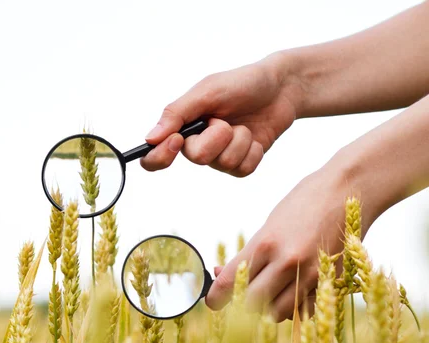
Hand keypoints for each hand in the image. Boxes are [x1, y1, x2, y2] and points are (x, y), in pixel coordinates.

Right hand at [141, 53, 301, 176]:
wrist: (282, 87)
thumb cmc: (241, 83)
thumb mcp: (206, 92)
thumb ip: (177, 114)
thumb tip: (150, 139)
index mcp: (184, 126)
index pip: (155, 155)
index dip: (160, 156)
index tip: (176, 141)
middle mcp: (199, 143)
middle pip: (196, 158)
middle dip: (215, 137)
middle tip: (224, 120)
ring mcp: (221, 154)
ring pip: (224, 163)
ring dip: (239, 140)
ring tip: (243, 124)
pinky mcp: (242, 161)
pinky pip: (243, 169)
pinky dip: (252, 151)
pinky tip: (255, 137)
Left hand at [205, 162, 373, 321]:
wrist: (349, 188)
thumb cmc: (303, 203)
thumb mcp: (269, 225)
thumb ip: (248, 254)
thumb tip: (220, 274)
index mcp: (265, 244)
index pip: (231, 282)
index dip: (216, 297)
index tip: (212, 302)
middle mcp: (286, 262)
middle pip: (251, 303)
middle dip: (240, 303)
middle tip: (240, 295)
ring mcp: (310, 274)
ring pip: (276, 312)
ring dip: (267, 308)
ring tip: (267, 291)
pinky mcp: (330, 280)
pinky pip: (304, 310)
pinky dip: (294, 308)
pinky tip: (291, 291)